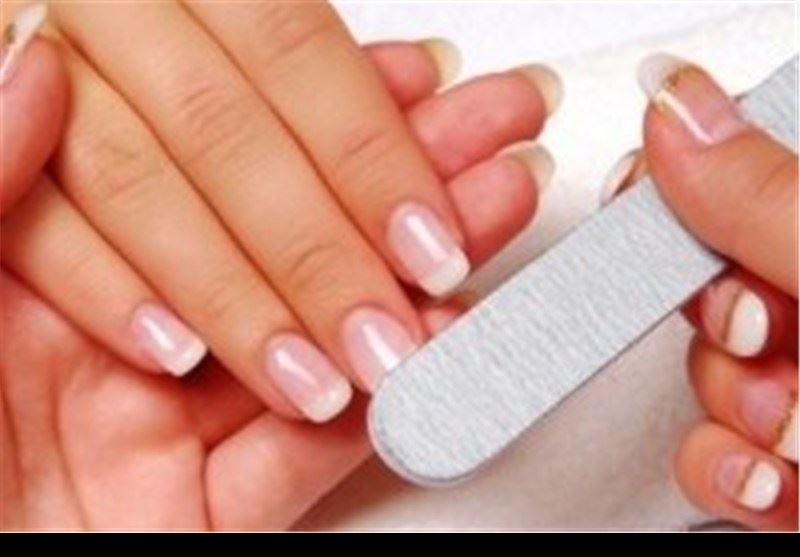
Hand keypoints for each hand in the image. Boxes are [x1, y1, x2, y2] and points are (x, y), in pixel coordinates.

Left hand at [1, 2, 557, 421]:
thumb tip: (33, 61)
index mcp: (37, 265)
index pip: (201, 164)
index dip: (312, 111)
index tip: (401, 74)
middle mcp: (119, 332)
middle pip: (285, 240)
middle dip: (402, 178)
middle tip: (486, 129)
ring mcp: (166, 422)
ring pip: (316, 339)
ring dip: (420, 278)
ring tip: (497, 214)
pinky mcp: (199, 513)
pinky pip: (303, 460)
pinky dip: (386, 411)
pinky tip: (452, 348)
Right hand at [638, 54, 797, 529]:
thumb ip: (780, 199)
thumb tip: (682, 114)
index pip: (766, 158)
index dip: (698, 181)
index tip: (673, 209)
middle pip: (727, 270)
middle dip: (722, 316)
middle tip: (773, 333)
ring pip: (718, 363)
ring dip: (732, 403)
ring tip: (797, 433)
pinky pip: (725, 444)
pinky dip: (728, 465)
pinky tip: (772, 476)